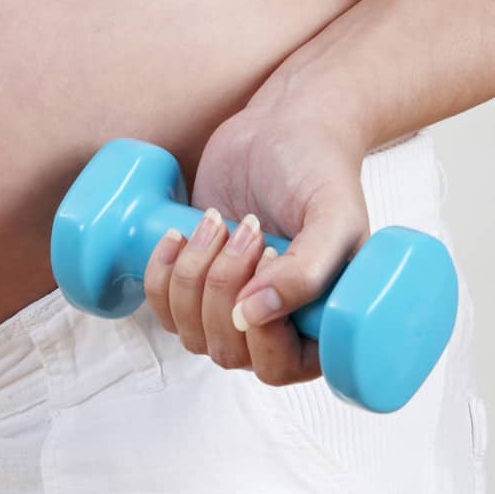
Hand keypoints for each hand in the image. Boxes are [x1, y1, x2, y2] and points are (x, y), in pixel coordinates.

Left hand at [142, 98, 370, 386]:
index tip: (269, 260)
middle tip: (247, 227)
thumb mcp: (334, 214)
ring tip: (217, 221)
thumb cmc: (318, 168)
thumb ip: (309, 269)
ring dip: (192, 276)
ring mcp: (230, 303)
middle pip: (227, 350)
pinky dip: (161, 273)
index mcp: (320, 324)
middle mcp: (275, 325)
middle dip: (223, 287)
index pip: (279, 368)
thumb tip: (249, 318)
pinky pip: (163, 305)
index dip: (262, 330)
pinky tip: (175, 234)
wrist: (283, 125)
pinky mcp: (195, 277)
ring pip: (189, 331)